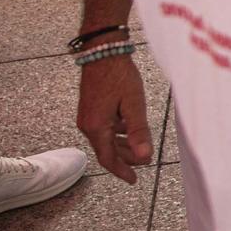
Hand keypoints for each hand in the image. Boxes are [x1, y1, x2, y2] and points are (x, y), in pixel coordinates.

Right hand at [76, 52, 153, 182]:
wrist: (102, 50)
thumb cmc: (118, 75)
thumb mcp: (134, 104)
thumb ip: (139, 132)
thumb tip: (144, 157)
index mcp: (96, 127)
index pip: (108, 159)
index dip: (122, 171)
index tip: (133, 180)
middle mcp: (87, 124)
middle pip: (106, 150)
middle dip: (125, 159)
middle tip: (142, 164)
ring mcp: (87, 116)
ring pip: (106, 139)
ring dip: (122, 146)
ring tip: (139, 149)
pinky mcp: (90, 107)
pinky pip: (104, 127)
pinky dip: (117, 133)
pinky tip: (128, 129)